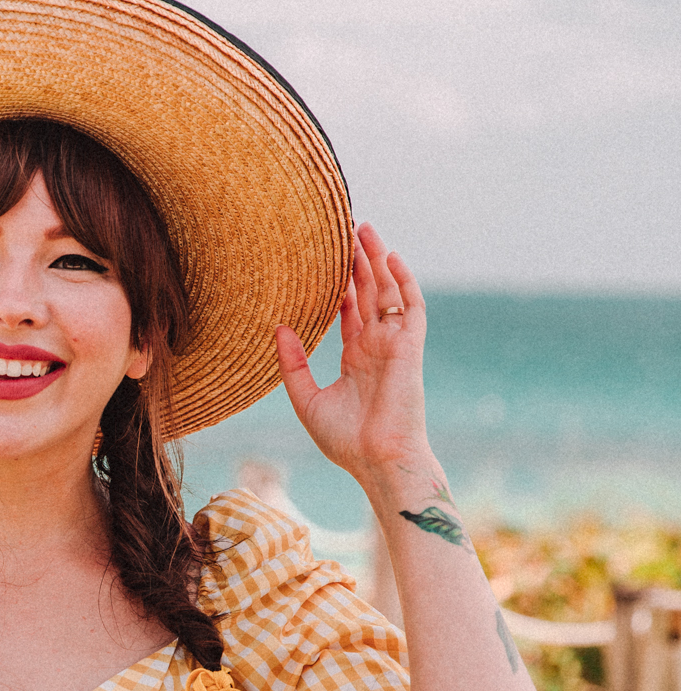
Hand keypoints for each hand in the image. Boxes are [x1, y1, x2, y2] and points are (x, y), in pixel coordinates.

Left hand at [274, 225, 429, 486]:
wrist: (377, 461)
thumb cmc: (345, 441)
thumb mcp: (307, 399)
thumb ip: (292, 364)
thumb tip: (278, 327)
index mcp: (356, 358)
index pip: (350, 312)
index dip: (340, 286)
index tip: (325, 259)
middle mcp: (377, 347)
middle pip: (369, 294)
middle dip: (359, 263)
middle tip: (345, 231)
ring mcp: (396, 345)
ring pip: (389, 292)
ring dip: (378, 261)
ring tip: (364, 230)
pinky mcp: (411, 348)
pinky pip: (412, 307)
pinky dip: (404, 281)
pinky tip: (389, 256)